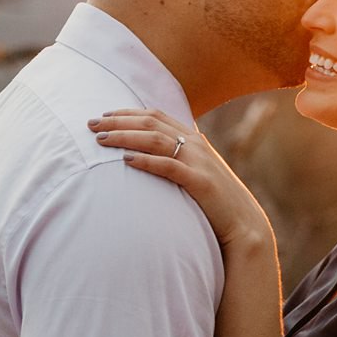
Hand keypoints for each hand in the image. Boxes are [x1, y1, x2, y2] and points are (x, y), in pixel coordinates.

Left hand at [89, 108, 272, 250]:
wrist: (244, 224)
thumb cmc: (215, 202)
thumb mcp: (196, 173)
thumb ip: (177, 160)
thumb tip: (152, 156)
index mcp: (193, 139)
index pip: (155, 115)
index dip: (127, 112)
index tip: (103, 115)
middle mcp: (196, 145)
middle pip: (151, 122)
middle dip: (119, 121)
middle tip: (91, 124)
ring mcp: (199, 162)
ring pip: (156, 140)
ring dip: (126, 137)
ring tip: (101, 140)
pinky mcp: (200, 182)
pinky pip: (169, 167)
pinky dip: (146, 161)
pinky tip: (125, 160)